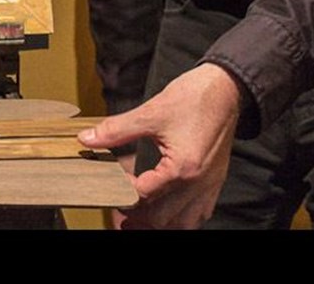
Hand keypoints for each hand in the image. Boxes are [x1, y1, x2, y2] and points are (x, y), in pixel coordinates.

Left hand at [80, 64, 241, 228]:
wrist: (225, 89)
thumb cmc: (193, 98)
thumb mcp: (150, 112)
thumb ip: (117, 130)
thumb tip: (88, 138)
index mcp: (182, 168)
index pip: (144, 195)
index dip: (121, 191)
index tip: (108, 181)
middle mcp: (198, 184)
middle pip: (162, 218)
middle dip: (136, 216)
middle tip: (117, 206)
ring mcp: (209, 186)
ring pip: (182, 224)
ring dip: (158, 223)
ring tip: (137, 216)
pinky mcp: (214, 183)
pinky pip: (198, 215)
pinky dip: (180, 218)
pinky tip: (166, 209)